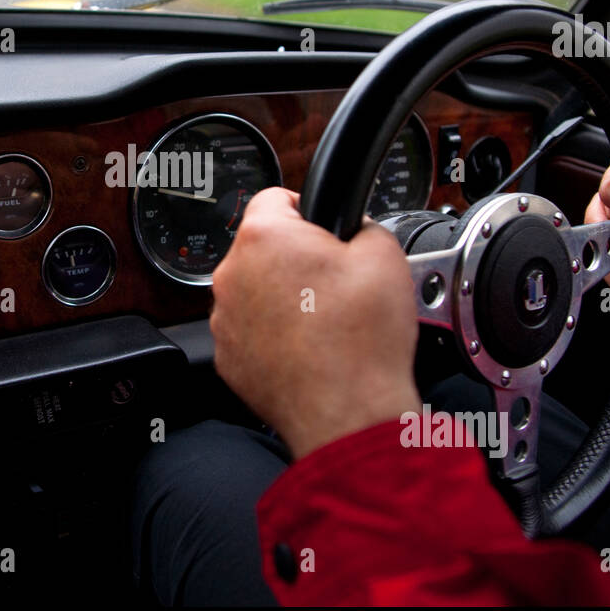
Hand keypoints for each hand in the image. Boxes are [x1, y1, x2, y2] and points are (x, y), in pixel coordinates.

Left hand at [209, 187, 420, 458]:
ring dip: (283, 297)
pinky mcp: (228, 358)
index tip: (322, 227)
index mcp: (263, 237)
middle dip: (296, 258)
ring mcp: (225, 320)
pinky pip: (251, 331)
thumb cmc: (361, 340)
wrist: (349, 413)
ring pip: (255, 291)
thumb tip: (355, 228)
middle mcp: (232, 276)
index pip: (275, 197)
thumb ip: (362, 223)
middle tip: (334, 282)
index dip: (306, 208)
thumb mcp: (385, 253)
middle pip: (263, 248)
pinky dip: (274, 335)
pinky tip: (308, 347)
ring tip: (324, 320)